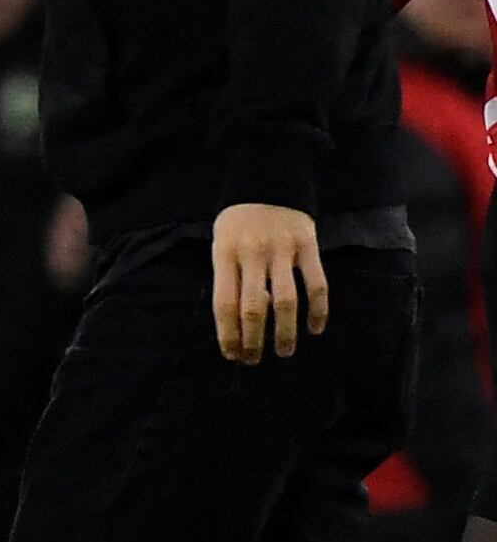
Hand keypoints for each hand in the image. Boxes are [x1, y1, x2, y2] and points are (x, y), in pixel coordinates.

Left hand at [212, 202, 328, 363]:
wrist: (267, 181)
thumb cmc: (238, 222)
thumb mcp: (222, 243)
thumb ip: (230, 276)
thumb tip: (242, 320)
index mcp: (225, 255)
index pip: (224, 304)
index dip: (228, 333)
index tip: (232, 354)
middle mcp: (252, 254)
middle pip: (253, 307)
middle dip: (254, 340)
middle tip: (255, 360)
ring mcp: (282, 250)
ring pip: (286, 301)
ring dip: (285, 331)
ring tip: (284, 351)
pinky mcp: (308, 246)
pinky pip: (316, 285)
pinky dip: (318, 310)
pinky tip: (315, 329)